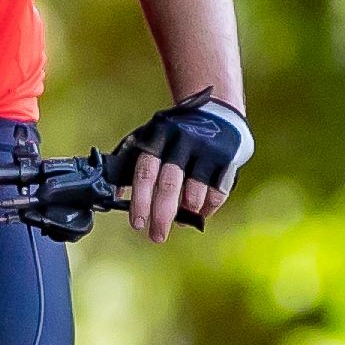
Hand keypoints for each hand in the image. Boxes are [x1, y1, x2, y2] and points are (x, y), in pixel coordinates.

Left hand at [113, 93, 249, 242]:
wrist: (216, 107)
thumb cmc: (176, 132)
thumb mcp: (152, 137)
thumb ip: (134, 163)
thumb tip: (117, 196)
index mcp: (158, 137)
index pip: (145, 172)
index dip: (140, 201)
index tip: (137, 224)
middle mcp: (182, 142)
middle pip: (169, 185)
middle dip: (161, 216)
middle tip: (157, 236)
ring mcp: (206, 149)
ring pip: (194, 193)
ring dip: (187, 210)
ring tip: (183, 217)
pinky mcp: (227, 158)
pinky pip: (217, 193)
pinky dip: (208, 207)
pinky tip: (201, 211)